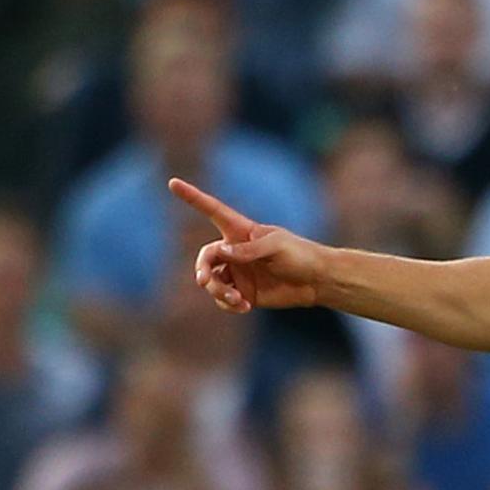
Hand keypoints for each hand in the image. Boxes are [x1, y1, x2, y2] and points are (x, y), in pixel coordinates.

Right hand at [171, 177, 330, 312]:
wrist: (316, 282)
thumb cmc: (300, 255)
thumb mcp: (276, 247)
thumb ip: (248, 250)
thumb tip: (220, 252)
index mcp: (240, 230)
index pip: (212, 210)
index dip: (192, 197)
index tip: (172, 183)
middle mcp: (234, 250)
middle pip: (205, 258)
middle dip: (203, 271)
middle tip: (206, 281)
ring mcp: (237, 272)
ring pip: (211, 281)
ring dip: (218, 291)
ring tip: (237, 300)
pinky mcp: (243, 292)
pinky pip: (223, 298)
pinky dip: (228, 303)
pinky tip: (244, 306)